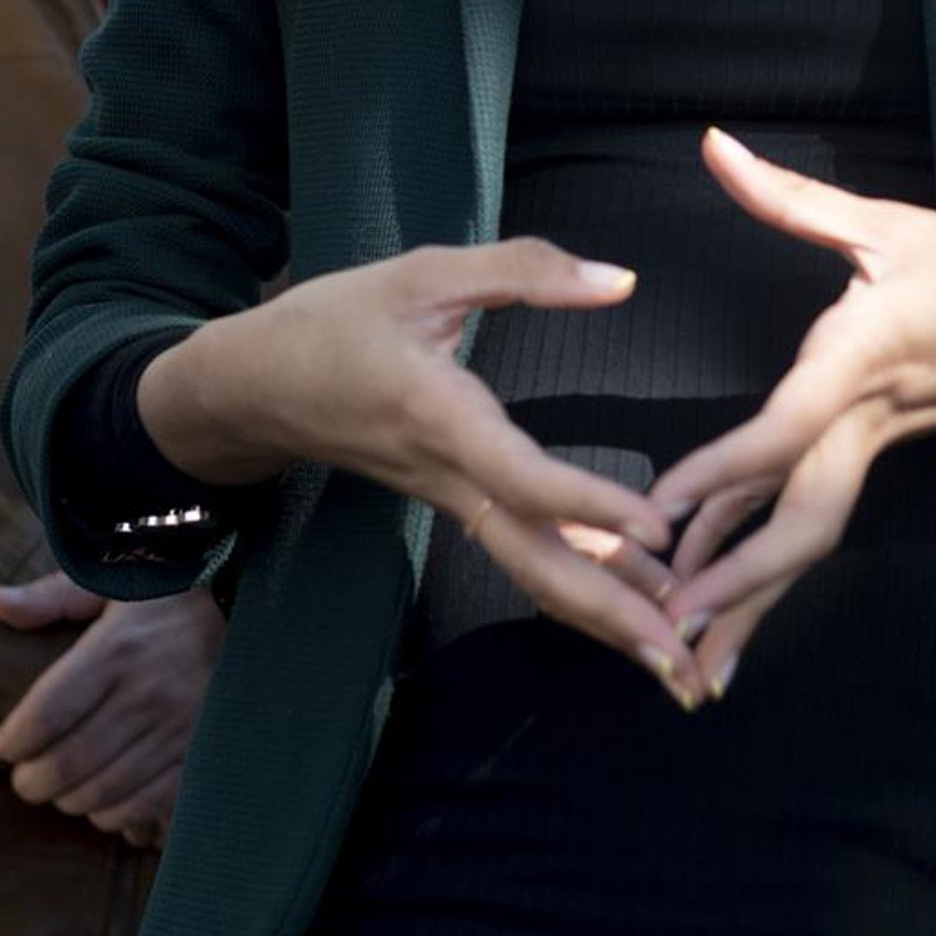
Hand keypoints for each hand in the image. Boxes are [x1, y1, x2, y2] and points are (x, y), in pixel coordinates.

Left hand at [0, 573, 224, 847]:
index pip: (45, 715)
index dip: (14, 742)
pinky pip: (144, 806)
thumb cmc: (170, 599)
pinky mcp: (201, 756)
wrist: (253, 615)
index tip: (6, 745)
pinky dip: (113, 814)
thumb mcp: (113, 584)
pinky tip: (104, 801)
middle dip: (33, 782)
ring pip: (101, 791)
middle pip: (67, 762)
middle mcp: (147, 693)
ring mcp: (178, 730)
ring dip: (70, 800)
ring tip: (61, 789)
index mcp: (117, 649)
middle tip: (26, 780)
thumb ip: (52, 596)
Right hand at [141, 242, 706, 709]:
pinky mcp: (454, 503)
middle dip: (611, 615)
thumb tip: (622, 282)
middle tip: (685, 665)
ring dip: (606, 616)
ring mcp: (450, 500)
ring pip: (532, 570)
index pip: (520, 477)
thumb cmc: (331, 324)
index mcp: (439, 416)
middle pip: (535, 563)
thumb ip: (522, 270)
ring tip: (681, 658)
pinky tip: (635, 600)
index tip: (658, 525)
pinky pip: (523, 553)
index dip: (588, 503)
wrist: (250, 389)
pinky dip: (581, 584)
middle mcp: (448, 476)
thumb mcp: (422, 272)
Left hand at [645, 133, 935, 696]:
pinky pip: (813, 520)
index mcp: (866, 358)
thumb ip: (792, 195)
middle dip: (738, 582)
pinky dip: (765, 566)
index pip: (788, 427)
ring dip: (747, 598)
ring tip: (686, 665)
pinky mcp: (876, 458)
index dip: (723, 471)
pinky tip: (720, 604)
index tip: (662, 510)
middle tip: (667, 632)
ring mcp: (875, 448)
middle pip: (804, 518)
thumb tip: (714, 143)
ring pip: (806, 535)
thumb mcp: (895, 220)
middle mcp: (868, 420)